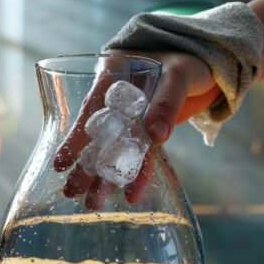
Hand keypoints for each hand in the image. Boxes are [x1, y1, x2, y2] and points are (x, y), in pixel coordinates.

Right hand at [53, 50, 220, 209]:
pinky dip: (137, 173)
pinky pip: (140, 153)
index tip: (61, 162)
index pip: (92, 107)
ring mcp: (130, 115)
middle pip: (99, 134)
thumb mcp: (179, 74)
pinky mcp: (145, 129)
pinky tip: (131, 194)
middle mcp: (116, 96)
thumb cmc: (186, 60)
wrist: (202, 60)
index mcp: (114, 72)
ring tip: (94, 203)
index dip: (76, 137)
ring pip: (116, 147)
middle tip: (73, 192)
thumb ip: (167, 101)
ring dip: (106, 176)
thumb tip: (157, 135)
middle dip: (87, 165)